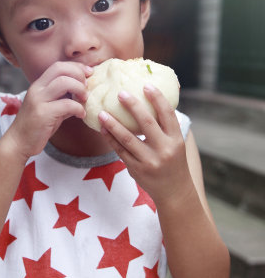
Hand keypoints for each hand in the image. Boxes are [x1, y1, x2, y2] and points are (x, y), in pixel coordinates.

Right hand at [6, 61, 91, 160]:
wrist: (18, 143)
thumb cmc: (36, 126)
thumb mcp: (51, 108)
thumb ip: (63, 99)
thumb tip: (82, 94)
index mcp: (39, 85)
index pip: (58, 66)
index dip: (76, 67)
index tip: (88, 74)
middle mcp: (37, 89)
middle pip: (61, 69)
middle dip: (79, 74)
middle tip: (88, 86)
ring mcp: (38, 100)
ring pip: (63, 82)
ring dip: (79, 88)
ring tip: (85, 99)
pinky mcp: (42, 114)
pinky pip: (66, 104)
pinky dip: (78, 108)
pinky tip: (81, 114)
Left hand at [98, 85, 190, 204]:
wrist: (175, 192)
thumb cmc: (174, 161)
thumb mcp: (176, 143)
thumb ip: (165, 126)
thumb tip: (153, 99)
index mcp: (176, 139)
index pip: (167, 114)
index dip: (157, 98)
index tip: (146, 85)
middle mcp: (164, 149)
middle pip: (146, 123)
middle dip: (132, 106)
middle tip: (120, 93)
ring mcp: (149, 161)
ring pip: (128, 138)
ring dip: (113, 124)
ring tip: (102, 112)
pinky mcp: (136, 169)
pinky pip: (120, 151)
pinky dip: (111, 139)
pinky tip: (103, 128)